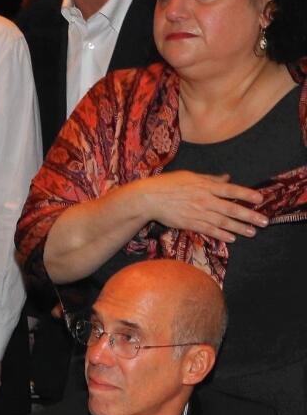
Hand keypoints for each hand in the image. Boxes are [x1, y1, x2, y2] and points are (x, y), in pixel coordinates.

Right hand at [135, 171, 266, 242]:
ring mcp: (198, 213)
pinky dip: (221, 234)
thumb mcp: (191, 176)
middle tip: (264, 221)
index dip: (247, 195)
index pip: (231, 190)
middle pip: (231, 209)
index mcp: (206, 186)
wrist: (149, 198)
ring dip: (239, 228)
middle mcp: (205, 200)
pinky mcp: (189, 224)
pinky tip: (232, 238)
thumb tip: (226, 178)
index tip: (260, 199)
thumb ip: (210, 179)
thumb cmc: (168, 184)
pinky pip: (208, 230)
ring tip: (252, 232)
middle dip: (250, 216)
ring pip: (222, 222)